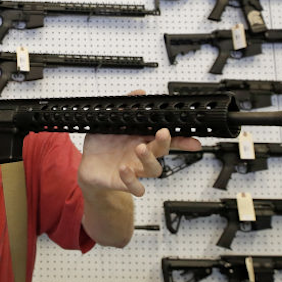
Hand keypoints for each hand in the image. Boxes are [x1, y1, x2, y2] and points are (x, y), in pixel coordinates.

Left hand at [78, 93, 201, 197]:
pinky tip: (124, 169)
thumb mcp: (110, 122)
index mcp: (142, 139)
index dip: (181, 140)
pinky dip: (132, 180)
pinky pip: (136, 188)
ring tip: (139, 148)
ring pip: (153, 170)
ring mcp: (135, 169)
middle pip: (162, 151)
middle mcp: (141, 155)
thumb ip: (125, 107)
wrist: (88, 166)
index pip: (166, 139)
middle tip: (162, 133)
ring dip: (149, 159)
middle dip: (165, 142)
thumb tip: (139, 93)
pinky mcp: (124, 182)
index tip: (193, 140)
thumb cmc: (102, 144)